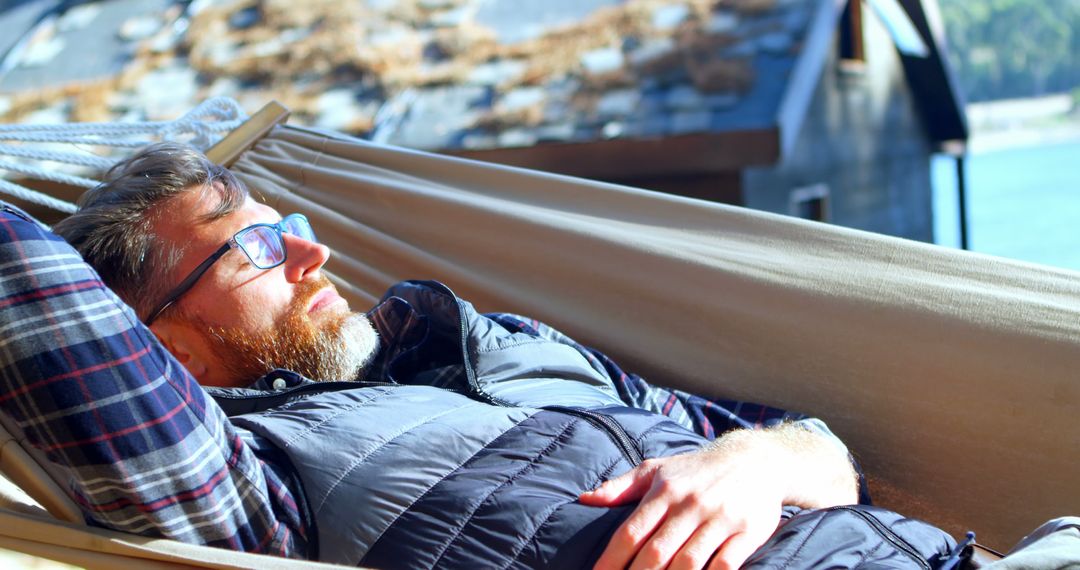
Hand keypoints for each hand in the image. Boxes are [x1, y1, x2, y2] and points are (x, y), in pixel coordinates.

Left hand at [580, 439, 782, 569]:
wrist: (755, 460)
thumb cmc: (696, 470)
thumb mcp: (656, 470)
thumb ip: (620, 486)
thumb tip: (585, 499)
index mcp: (664, 492)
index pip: (630, 533)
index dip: (611, 561)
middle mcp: (690, 505)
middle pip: (656, 552)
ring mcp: (720, 519)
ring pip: (689, 562)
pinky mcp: (748, 531)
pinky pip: (726, 564)